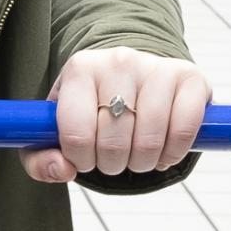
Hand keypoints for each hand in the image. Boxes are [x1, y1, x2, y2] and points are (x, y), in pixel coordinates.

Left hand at [23, 48, 211, 185]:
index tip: (84, 160)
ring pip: (149, 140)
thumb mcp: (54, 129)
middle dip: (111, 165)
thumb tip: (63, 169)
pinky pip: (183, 131)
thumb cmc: (89, 108)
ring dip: (142, 163)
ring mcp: (156, 67)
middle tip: (112, 160)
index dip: (80, 160)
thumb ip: (40, 158)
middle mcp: (118, 61)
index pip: (75, 133)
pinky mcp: (189, 78)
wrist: (131, 76)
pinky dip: (172, 154)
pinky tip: (162, 152)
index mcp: (80, 68)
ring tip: (135, 157)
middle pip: (113, 142)